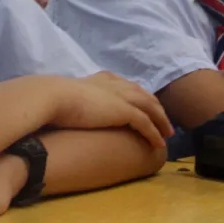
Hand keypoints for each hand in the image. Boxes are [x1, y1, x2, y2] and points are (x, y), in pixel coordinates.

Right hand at [51, 72, 172, 147]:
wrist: (55, 97)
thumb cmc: (56, 98)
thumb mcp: (70, 95)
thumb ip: (76, 99)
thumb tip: (70, 109)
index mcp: (104, 79)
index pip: (129, 86)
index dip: (139, 96)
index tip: (145, 105)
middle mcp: (117, 84)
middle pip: (144, 95)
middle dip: (155, 107)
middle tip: (163, 120)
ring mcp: (122, 96)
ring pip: (150, 107)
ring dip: (161, 120)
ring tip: (168, 133)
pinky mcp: (124, 111)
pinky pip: (146, 123)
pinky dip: (154, 133)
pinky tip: (159, 143)